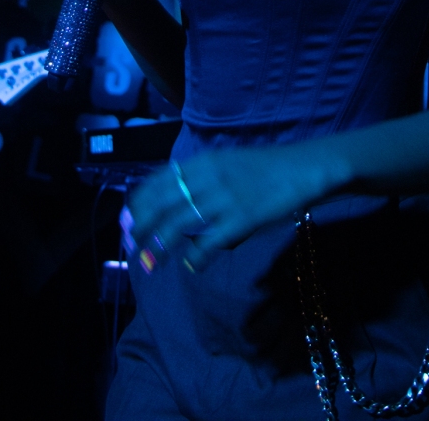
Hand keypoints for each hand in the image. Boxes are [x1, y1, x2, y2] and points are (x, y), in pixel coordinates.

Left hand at [126, 142, 341, 271]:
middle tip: (130, 245)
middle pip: (162, 203)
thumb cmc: (266, 169)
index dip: (138, 202)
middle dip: (141, 226)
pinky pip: (210, 241)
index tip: (125, 220)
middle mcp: (209, 176)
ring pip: (179, 223)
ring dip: (159, 246)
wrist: (303, 168)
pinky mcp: (242, 218)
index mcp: (204, 161)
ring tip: (149, 263)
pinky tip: (192, 266)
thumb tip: (176, 199)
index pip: (159, 179)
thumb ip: (202, 177)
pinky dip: (196, 257)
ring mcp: (225, 197)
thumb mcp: (228, 162)